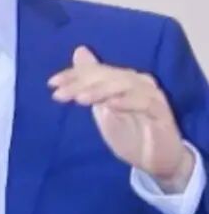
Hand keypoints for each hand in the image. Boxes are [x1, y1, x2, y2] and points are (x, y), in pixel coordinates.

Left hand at [48, 45, 194, 192]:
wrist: (155, 162)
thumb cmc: (129, 134)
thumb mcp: (102, 109)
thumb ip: (90, 85)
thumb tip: (79, 51)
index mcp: (122, 79)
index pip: (95, 71)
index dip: (72, 75)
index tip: (51, 83)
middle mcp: (138, 82)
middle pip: (106, 75)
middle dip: (80, 83)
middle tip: (59, 94)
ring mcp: (151, 95)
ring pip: (123, 84)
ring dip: (99, 90)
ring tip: (80, 99)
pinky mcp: (162, 112)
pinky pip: (144, 101)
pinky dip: (126, 101)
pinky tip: (109, 105)